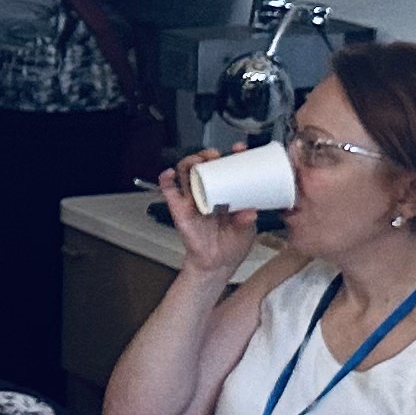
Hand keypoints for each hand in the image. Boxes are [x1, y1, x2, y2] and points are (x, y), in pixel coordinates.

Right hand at [159, 160, 264, 278]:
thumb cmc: (232, 245)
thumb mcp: (247, 231)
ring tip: (198, 161)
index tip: (239, 149)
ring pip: (185, 173)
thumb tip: (250, 212)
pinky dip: (166, 180)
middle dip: (208, 155)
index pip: (227, 168)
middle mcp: (208, 193)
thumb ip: (247, 221)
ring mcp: (193, 200)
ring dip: (190, 162)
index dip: (232, 156)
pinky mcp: (179, 210)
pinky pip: (169, 191)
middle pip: (204, 165)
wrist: (217, 265)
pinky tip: (170, 173)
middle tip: (216, 155)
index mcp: (227, 193)